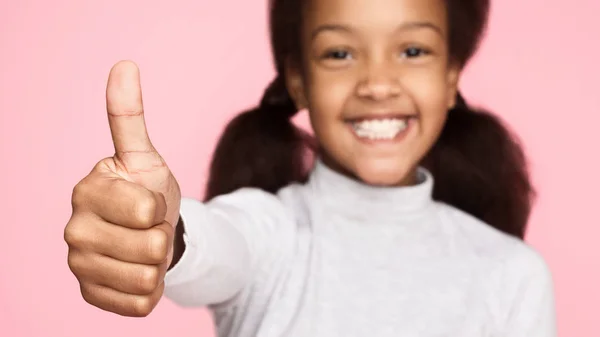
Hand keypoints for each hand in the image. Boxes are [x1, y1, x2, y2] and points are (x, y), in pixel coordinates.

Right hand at [64, 61, 181, 316]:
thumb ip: (130, 117)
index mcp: (87, 191)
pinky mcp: (92, 296)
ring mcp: (80, 266)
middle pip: (151, 245)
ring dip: (158, 264)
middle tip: (151, 228)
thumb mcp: (144, 156)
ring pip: (147, 278)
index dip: (161, 206)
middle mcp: (74, 230)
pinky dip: (150, 291)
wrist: (148, 233)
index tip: (150, 201)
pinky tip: (138, 272)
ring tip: (145, 249)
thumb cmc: (147, 192)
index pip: (146, 209)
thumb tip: (124, 65)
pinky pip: (139, 304)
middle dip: (163, 237)